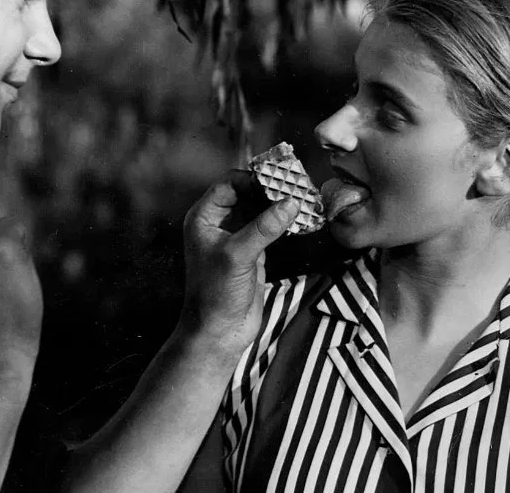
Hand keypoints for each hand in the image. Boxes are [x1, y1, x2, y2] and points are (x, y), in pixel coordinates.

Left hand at [180, 171, 299, 355]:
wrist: (220, 331)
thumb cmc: (215, 293)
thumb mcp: (238, 256)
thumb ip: (264, 228)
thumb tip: (290, 203)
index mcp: (204, 218)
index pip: (229, 184)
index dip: (253, 179)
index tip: (280, 177)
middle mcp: (219, 223)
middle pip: (247, 194)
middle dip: (271, 189)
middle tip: (298, 185)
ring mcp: (237, 236)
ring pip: (260, 210)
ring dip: (280, 205)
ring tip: (304, 198)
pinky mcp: (253, 251)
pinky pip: (270, 228)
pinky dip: (284, 222)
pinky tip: (301, 219)